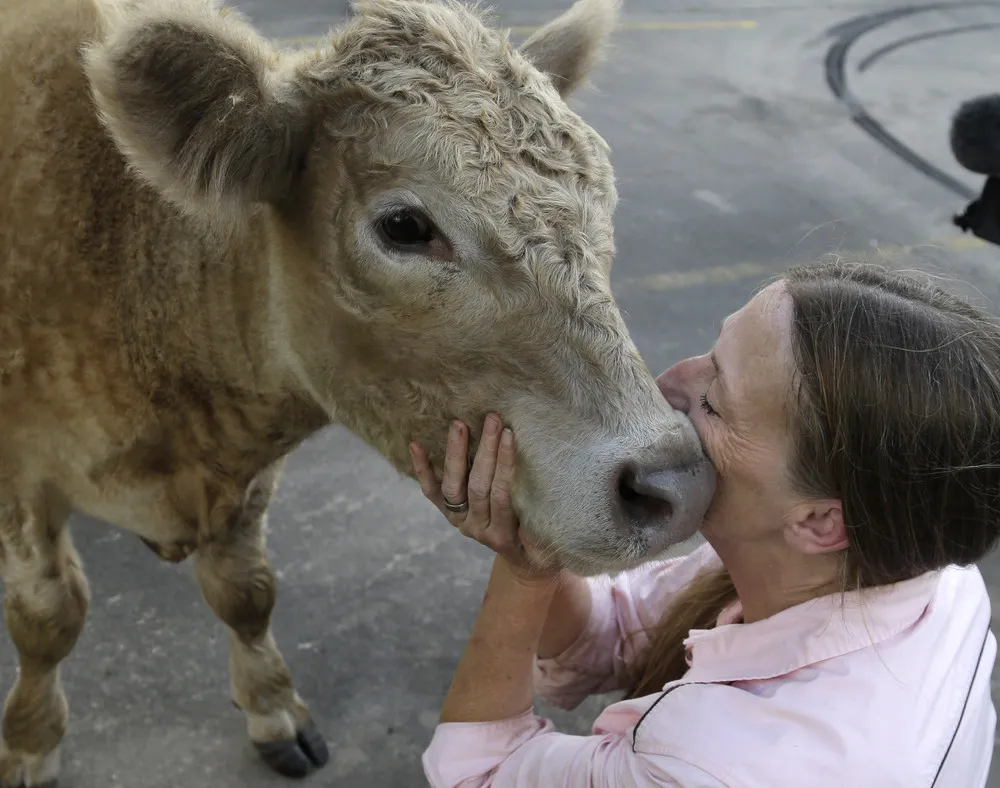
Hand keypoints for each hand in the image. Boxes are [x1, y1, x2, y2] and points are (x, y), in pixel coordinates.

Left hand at [409, 413, 557, 582]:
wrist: (523, 561)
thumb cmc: (541, 547)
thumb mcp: (548, 545)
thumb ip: (542, 528)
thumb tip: (546, 498)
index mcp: (502, 535)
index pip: (501, 495)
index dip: (505, 465)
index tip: (511, 435)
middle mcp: (476, 528)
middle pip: (477, 486)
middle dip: (485, 450)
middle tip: (492, 419)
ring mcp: (459, 520)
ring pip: (453, 485)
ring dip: (455, 452)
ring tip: (459, 424)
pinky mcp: (447, 512)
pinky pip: (431, 491)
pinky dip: (423, 468)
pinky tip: (415, 444)